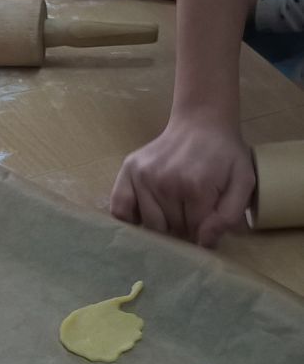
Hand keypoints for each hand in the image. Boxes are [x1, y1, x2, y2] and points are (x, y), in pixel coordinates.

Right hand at [111, 120, 255, 244]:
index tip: (209, 221)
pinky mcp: (129, 170)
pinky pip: (120, 209)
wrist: (202, 123)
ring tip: (172, 208)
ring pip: (149, 225)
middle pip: (170, 230)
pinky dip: (130, 219)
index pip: (195, 232)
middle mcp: (165, 182)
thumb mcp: (243, 182)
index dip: (204, 231)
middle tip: (191, 211)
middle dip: (182, 228)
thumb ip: (229, 215)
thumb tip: (203, 241)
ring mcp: (144, 176)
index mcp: (196, 187)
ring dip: (161, 224)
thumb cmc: (225, 155)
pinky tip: (144, 214)